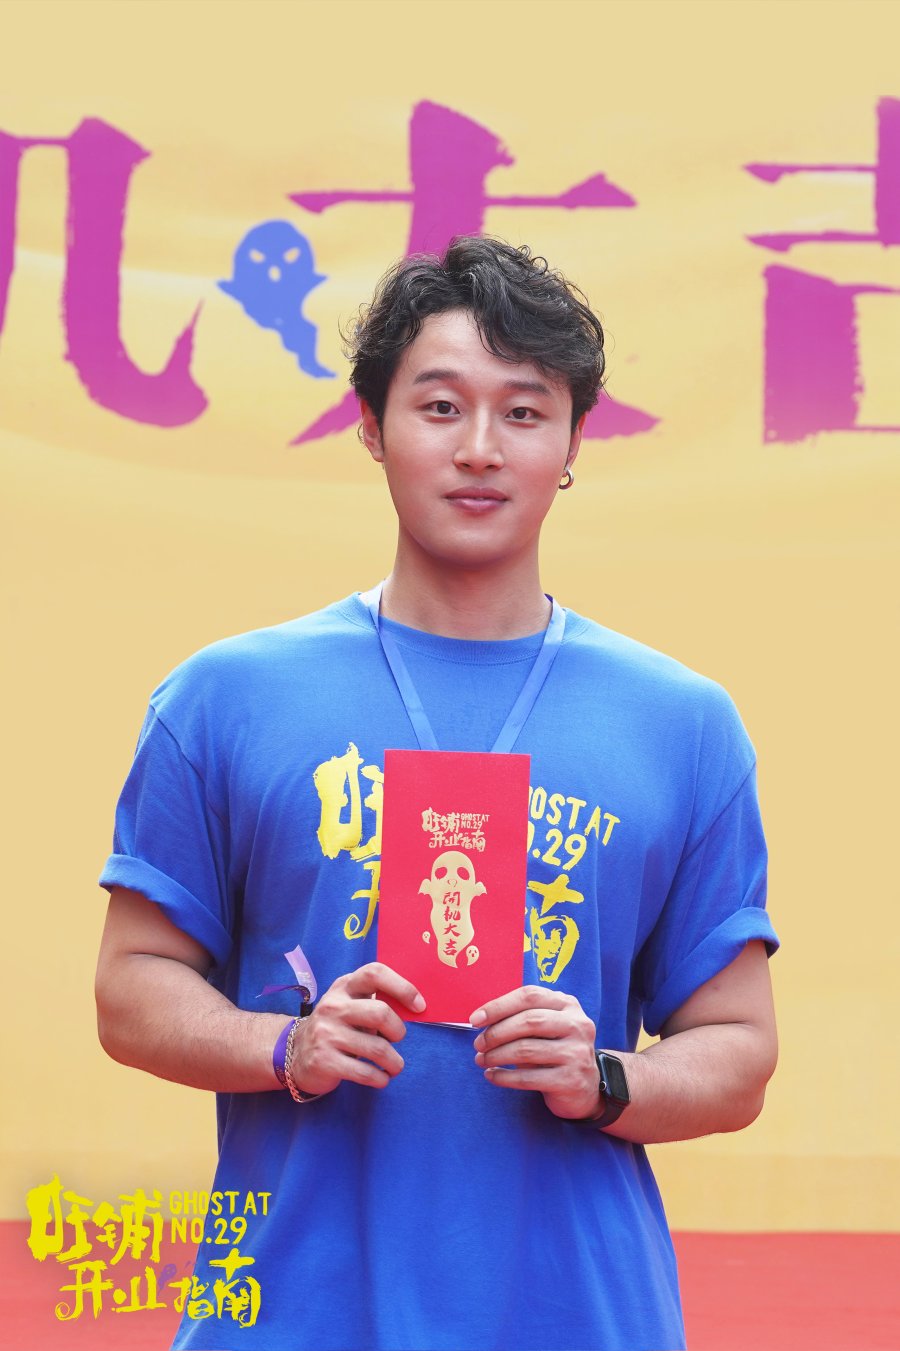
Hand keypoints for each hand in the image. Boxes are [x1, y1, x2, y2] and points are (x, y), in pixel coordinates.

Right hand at [288, 962, 424, 1096]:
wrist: (295, 1052)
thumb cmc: (337, 1026)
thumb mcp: (351, 1005)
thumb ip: (376, 1003)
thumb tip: (416, 1011)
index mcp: (344, 986)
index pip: (375, 973)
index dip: (402, 987)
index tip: (420, 1006)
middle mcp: (333, 1006)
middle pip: (380, 1013)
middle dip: (398, 1030)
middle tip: (397, 1039)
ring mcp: (326, 1034)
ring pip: (378, 1049)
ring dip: (394, 1062)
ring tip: (394, 1066)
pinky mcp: (324, 1061)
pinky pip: (365, 1073)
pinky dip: (380, 1079)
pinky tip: (381, 1078)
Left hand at [470, 985, 598, 1120]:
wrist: (585, 1089)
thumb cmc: (555, 1051)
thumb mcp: (545, 1028)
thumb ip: (521, 1019)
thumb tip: (480, 1021)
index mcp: (568, 1005)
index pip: (529, 996)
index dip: (499, 1005)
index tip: (475, 1019)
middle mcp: (577, 1025)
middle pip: (528, 1021)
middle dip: (496, 1032)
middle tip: (478, 1044)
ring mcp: (576, 1053)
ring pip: (526, 1050)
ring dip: (496, 1055)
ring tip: (481, 1060)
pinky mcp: (571, 1080)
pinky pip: (528, 1078)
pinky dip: (504, 1076)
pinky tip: (492, 1075)